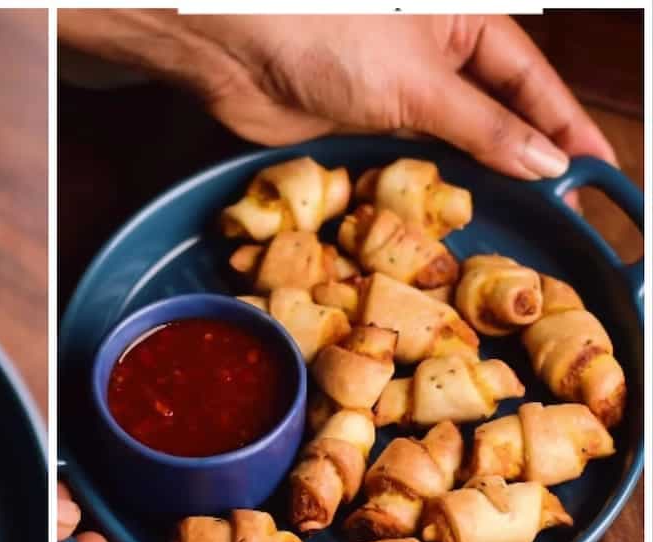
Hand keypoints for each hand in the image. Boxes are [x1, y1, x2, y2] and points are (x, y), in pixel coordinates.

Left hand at [59, 12, 615, 180]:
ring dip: (475, 179)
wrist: (238, 51)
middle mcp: (437, 60)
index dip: (566, 125)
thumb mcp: (421, 83)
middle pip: (496, 115)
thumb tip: (544, 161)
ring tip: (512, 222)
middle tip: (561, 209)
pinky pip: (407, 165)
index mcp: (466, 26)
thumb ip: (483, 127)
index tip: (596, 170)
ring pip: (452, 144)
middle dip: (524, 158)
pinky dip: (427, 190)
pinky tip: (449, 217)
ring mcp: (398, 95)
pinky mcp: (360, 129)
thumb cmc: (330, 35)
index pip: (533, 81)